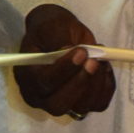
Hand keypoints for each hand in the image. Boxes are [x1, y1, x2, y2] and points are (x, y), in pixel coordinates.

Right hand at [13, 3, 114, 117]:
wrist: (60, 33)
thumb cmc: (51, 29)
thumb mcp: (50, 25)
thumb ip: (57, 38)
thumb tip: (69, 49)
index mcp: (27, 76)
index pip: (43, 82)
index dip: (64, 70)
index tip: (81, 52)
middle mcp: (41, 96)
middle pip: (58, 104)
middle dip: (79, 83)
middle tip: (93, 61)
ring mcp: (61, 102)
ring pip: (81, 107)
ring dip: (96, 84)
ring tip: (100, 59)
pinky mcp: (81, 103)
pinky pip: (98, 104)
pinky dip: (106, 87)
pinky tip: (104, 68)